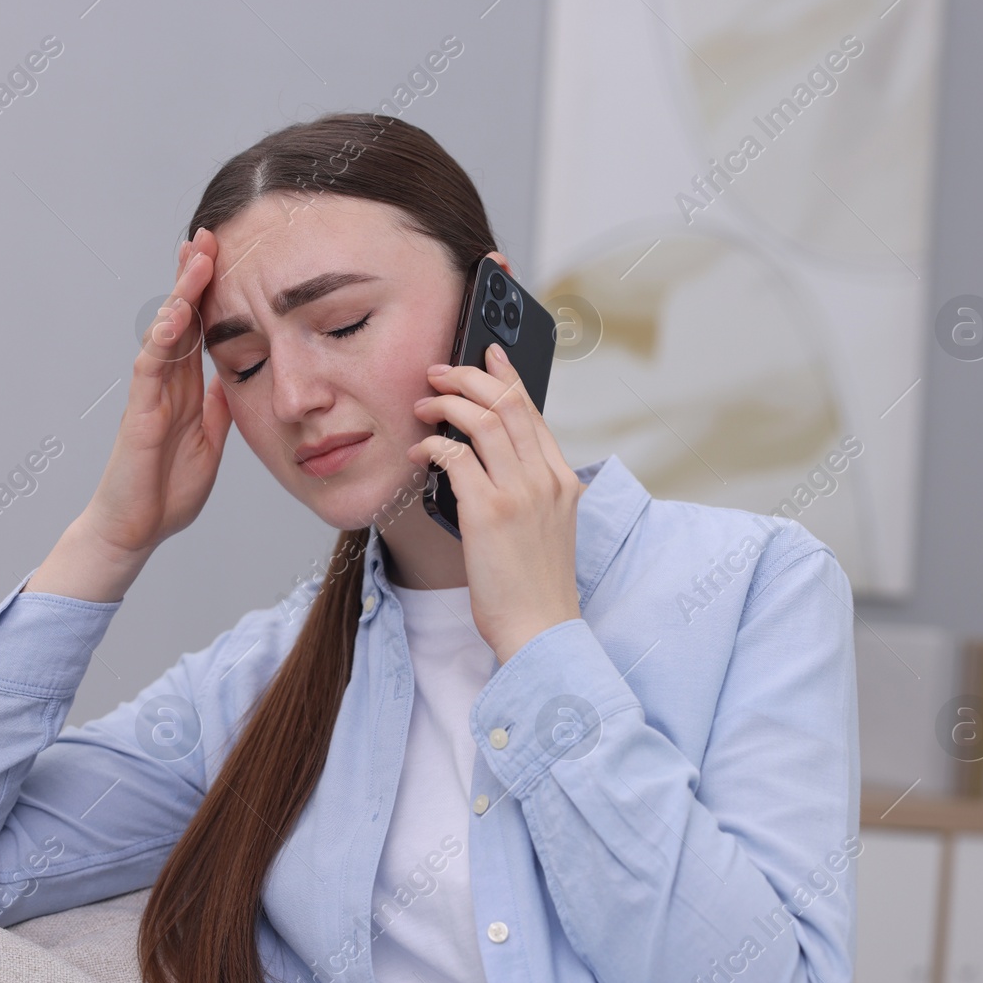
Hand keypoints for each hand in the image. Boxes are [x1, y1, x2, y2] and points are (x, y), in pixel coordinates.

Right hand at [79, 227, 232, 559]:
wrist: (136, 531)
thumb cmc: (167, 491)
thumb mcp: (211, 443)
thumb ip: (219, 408)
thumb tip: (235, 375)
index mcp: (185, 388)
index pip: (198, 329)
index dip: (210, 293)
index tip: (225, 256)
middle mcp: (165, 383)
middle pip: (180, 317)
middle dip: (193, 276)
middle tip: (209, 234)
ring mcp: (150, 394)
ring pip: (164, 332)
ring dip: (180, 294)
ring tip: (195, 256)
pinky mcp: (138, 413)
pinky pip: (149, 368)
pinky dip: (161, 339)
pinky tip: (174, 314)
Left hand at [406, 343, 581, 662]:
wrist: (540, 629)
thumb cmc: (534, 587)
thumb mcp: (546, 528)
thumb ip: (528, 490)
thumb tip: (485, 458)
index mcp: (563, 481)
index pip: (534, 413)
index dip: (506, 377)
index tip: (487, 354)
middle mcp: (546, 480)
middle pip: (507, 405)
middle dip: (467, 377)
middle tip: (437, 372)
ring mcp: (520, 493)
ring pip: (482, 421)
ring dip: (446, 404)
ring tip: (422, 405)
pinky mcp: (489, 512)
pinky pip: (455, 457)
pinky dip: (432, 445)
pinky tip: (418, 451)